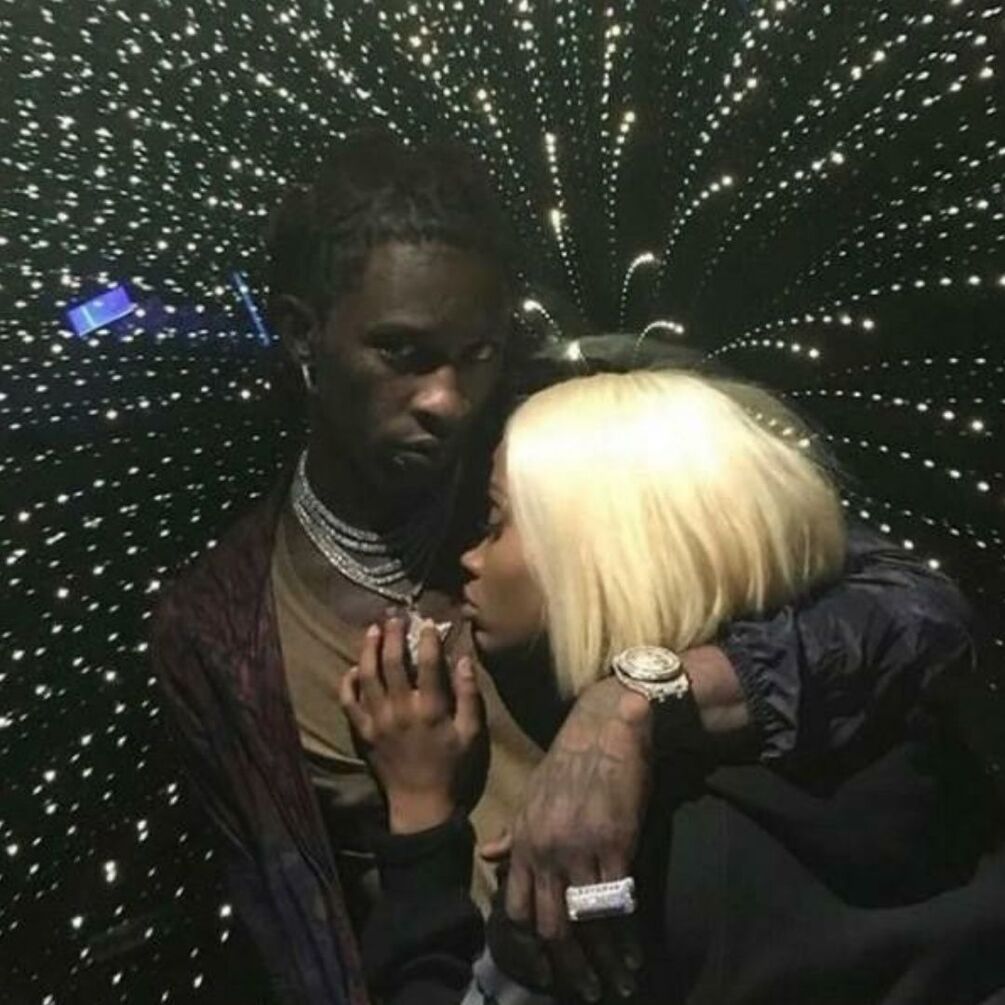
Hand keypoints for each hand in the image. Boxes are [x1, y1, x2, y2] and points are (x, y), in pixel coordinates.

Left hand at [339, 617, 482, 833]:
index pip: (429, 663)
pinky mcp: (363, 733)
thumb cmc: (451, 768)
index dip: (428, 639)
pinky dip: (348, 683)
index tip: (427, 622)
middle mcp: (401, 709)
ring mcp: (378, 721)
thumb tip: (464, 660)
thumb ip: (469, 696)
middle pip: (393, 663)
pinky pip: (349, 703)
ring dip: (369, 650)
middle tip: (394, 617)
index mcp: (430, 709)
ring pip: (368, 677)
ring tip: (372, 630)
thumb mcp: (472, 735)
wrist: (420, 805)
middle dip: (393, 635)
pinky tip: (353, 669)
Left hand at [482, 676, 650, 1000]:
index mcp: (524, 840)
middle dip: (568, 967)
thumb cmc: (570, 761)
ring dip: (602, 961)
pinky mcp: (614, 844)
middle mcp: (545, 850)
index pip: (517, 908)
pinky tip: (636, 953)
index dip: (530, 947)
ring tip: (618, 986)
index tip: (547, 972)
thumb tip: (488, 857)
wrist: (603, 728)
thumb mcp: (532, 796)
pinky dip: (627, 935)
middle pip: (550, 926)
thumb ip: (513, 833)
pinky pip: (617, 903)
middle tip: (587, 991)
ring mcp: (578, 849)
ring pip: (584, 922)